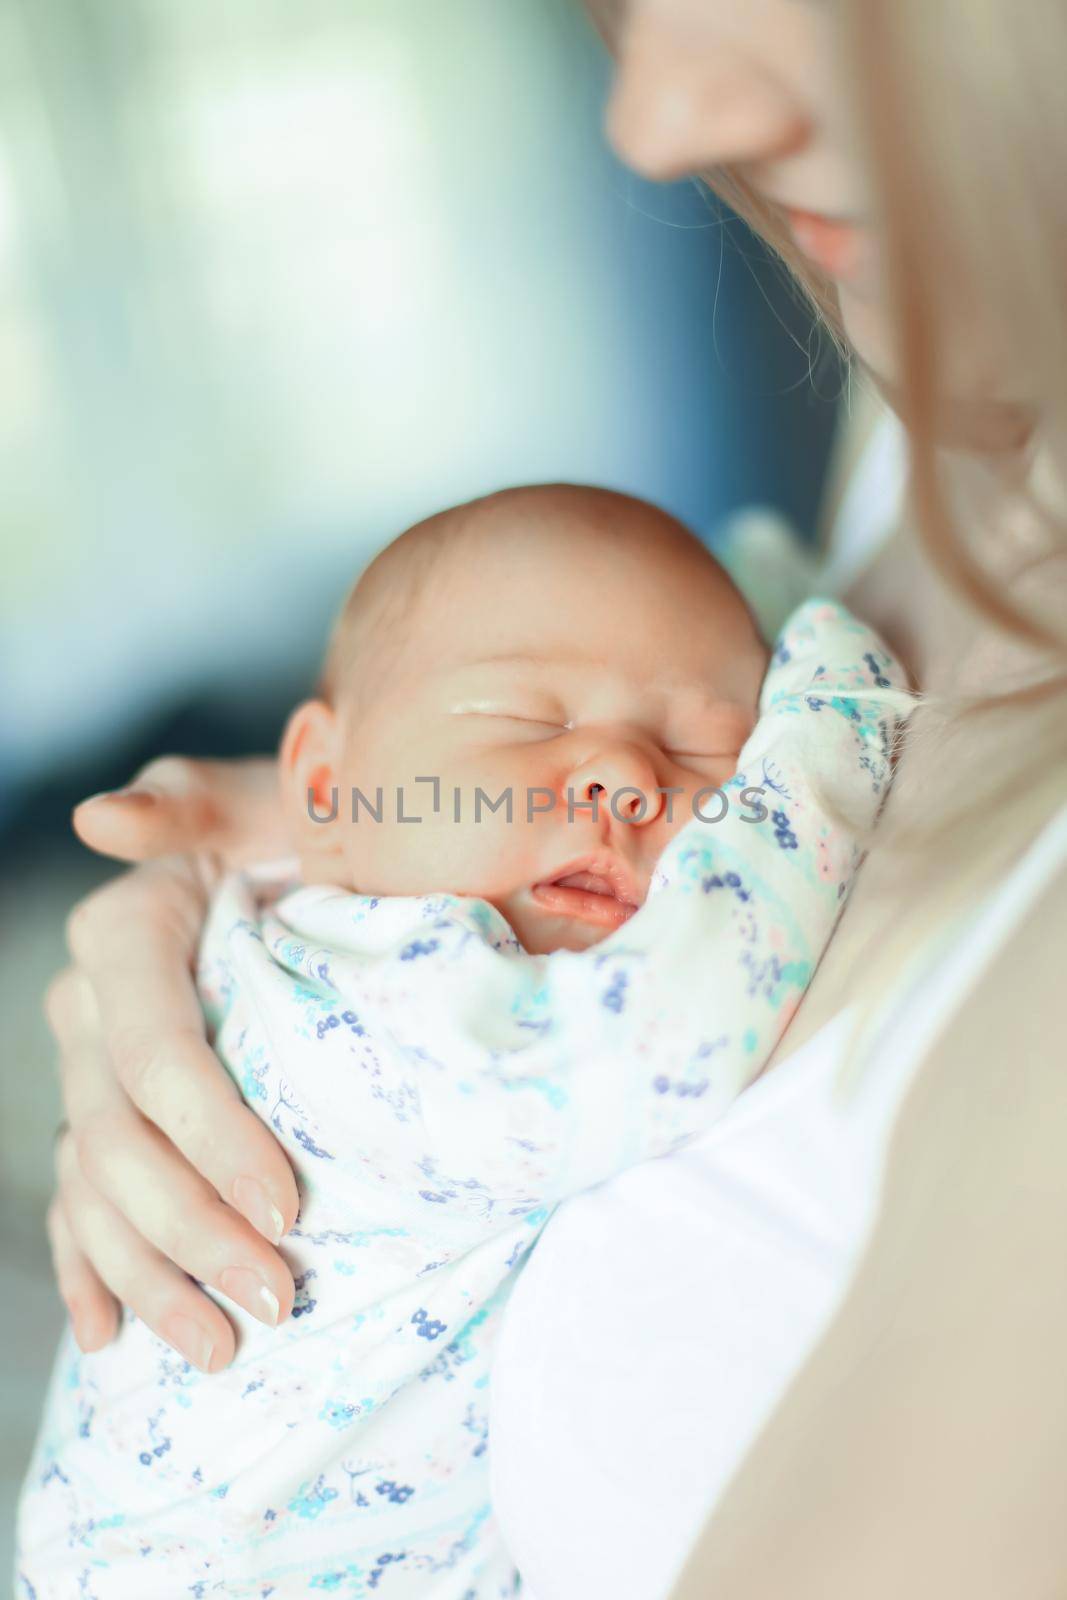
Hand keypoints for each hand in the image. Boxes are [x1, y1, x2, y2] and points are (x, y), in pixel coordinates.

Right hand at [45, 757, 300, 1371]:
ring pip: (97, 1186)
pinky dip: (92, 1269)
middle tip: (278, 1303)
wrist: (311, 866)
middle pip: (122, 1140)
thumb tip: (97, 818)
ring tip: (224, 1349)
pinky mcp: (104, 1110)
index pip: (155, 1055)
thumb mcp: (273, 800)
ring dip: (151, 1275)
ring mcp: (87, 1065)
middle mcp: (88, 1003)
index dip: (212, 1138)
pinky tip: (114, 1332)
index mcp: (127, 931)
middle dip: (193, 1232)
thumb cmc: (311, 831)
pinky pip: (75, 1201)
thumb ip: (194, 802)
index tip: (289, 1206)